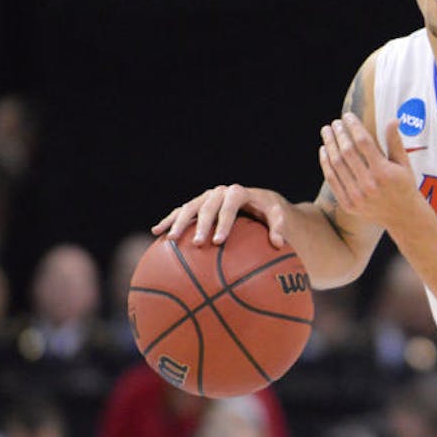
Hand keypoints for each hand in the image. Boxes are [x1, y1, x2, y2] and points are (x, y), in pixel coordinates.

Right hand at [152, 184, 292, 247]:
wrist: (253, 199)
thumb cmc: (266, 210)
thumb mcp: (276, 214)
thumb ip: (279, 226)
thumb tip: (279, 244)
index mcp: (238, 193)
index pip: (230, 204)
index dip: (224, 222)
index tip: (219, 241)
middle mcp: (219, 192)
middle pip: (207, 206)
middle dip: (201, 225)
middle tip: (198, 244)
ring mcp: (205, 197)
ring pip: (189, 208)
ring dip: (179, 222)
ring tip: (172, 239)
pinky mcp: (196, 204)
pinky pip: (180, 212)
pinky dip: (169, 220)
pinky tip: (157, 232)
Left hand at [318, 114, 420, 230]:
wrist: (403, 217)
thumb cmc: (405, 185)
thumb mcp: (404, 163)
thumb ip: (395, 142)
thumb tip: (392, 120)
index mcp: (384, 172)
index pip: (363, 142)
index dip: (353, 126)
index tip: (347, 116)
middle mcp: (369, 184)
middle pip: (347, 152)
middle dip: (339, 133)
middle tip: (335, 122)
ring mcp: (357, 196)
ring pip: (337, 164)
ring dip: (329, 145)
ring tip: (327, 132)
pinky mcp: (348, 204)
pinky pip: (332, 180)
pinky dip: (326, 163)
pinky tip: (324, 150)